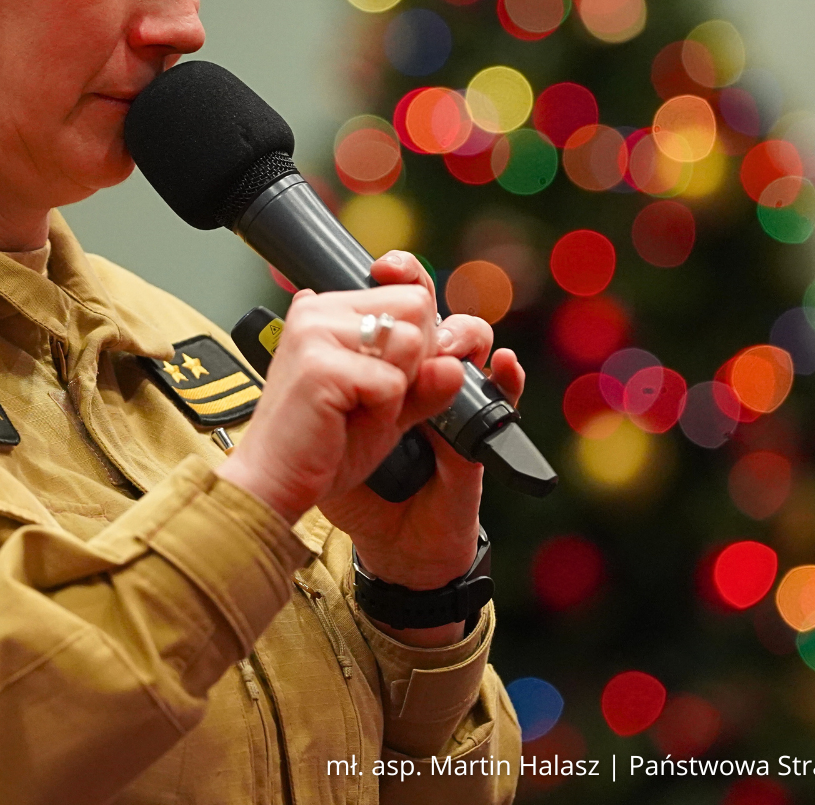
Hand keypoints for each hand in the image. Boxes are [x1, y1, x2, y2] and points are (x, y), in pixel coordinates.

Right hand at [216, 281, 447, 527]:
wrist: (274, 483)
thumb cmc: (321, 446)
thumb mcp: (387, 409)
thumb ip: (424, 383)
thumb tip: (454, 364)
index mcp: (330, 310)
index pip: (411, 294)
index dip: (421, 340)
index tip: (393, 375)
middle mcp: (318, 308)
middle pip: (417, 307)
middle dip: (414, 360)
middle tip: (372, 396)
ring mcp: (315, 331)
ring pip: (410, 340)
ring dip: (398, 388)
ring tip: (357, 409)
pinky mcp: (319, 365)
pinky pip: (391, 381)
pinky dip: (382, 412)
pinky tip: (345, 422)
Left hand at [317, 254, 527, 625]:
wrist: (390, 546)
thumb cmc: (358, 487)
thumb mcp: (335, 424)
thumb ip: (332, 374)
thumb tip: (307, 299)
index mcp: (387, 366)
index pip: (401, 303)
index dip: (398, 278)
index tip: (383, 268)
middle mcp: (424, 375)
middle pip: (439, 312)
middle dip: (425, 306)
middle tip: (410, 315)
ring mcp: (456, 402)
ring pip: (474, 343)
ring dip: (461, 335)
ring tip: (444, 345)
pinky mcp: (480, 436)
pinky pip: (505, 399)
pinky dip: (506, 380)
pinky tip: (501, 368)